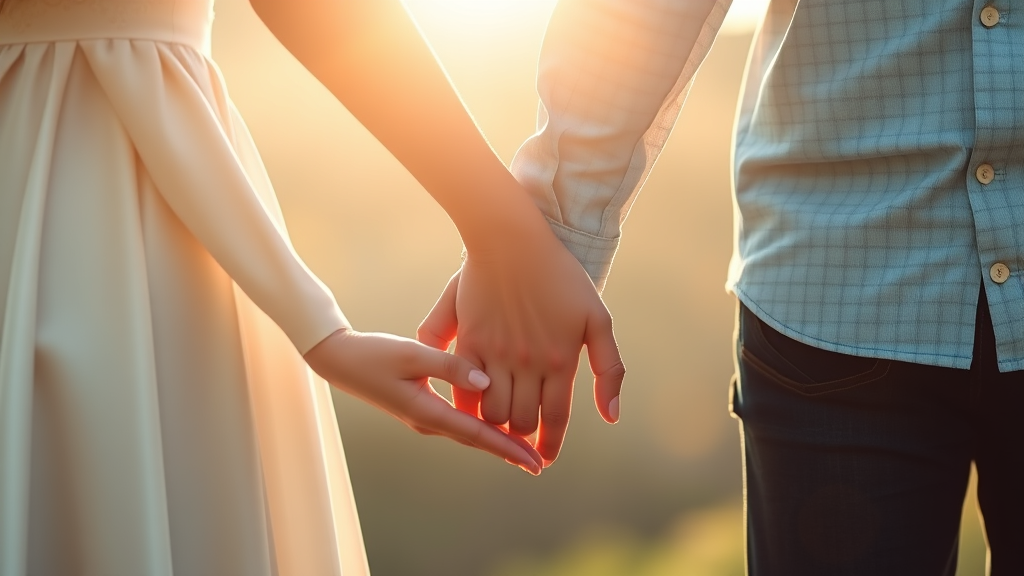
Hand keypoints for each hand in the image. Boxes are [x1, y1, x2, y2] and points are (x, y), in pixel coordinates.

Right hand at [303, 328, 542, 474]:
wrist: (341, 359)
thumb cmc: (375, 354)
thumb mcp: (414, 354)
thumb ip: (450, 366)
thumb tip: (487, 382)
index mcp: (428, 412)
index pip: (478, 434)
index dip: (508, 448)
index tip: (533, 461)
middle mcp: (429, 421)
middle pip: (477, 440)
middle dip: (508, 451)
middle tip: (539, 462)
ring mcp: (425, 416)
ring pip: (469, 432)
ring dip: (497, 440)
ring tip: (525, 447)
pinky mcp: (422, 406)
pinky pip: (459, 421)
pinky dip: (481, 425)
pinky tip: (496, 421)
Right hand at [417, 242, 624, 466]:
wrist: (512, 241)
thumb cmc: (562, 277)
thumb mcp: (598, 318)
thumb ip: (610, 368)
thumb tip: (609, 416)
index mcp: (562, 359)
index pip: (556, 418)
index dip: (549, 444)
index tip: (544, 460)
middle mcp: (529, 362)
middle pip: (522, 420)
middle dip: (523, 438)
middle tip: (522, 446)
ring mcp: (497, 353)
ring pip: (494, 411)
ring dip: (497, 425)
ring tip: (499, 429)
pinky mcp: (469, 341)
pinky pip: (466, 388)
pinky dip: (470, 406)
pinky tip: (474, 410)